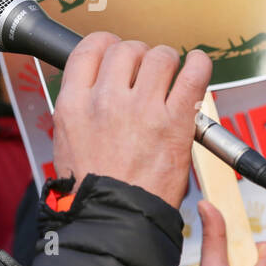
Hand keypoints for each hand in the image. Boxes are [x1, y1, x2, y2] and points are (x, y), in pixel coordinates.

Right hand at [52, 32, 210, 208]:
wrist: (114, 221)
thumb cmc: (92, 192)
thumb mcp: (67, 143)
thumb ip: (82, 110)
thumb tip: (98, 90)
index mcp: (74, 104)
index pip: (90, 49)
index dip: (107, 45)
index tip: (116, 51)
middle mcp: (106, 100)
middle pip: (126, 49)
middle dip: (138, 57)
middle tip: (145, 74)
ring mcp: (142, 108)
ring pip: (159, 56)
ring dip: (166, 62)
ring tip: (169, 77)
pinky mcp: (175, 121)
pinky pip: (193, 74)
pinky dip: (199, 64)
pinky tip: (197, 65)